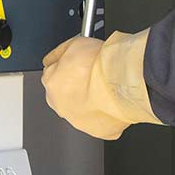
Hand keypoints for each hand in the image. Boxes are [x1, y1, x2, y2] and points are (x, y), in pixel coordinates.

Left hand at [40, 31, 158, 140]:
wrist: (122, 82)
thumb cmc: (102, 65)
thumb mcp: (74, 43)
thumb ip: (61, 53)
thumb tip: (57, 56)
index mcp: (52, 82)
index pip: (52, 72)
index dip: (67, 65)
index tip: (77, 63)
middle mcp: (60, 105)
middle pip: (64, 93)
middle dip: (75, 85)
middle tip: (91, 76)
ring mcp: (78, 120)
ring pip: (80, 109)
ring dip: (89, 100)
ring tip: (104, 89)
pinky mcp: (97, 131)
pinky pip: (99, 121)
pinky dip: (104, 113)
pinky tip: (112, 102)